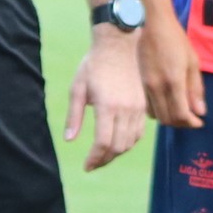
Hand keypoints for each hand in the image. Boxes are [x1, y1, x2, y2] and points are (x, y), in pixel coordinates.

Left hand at [65, 33, 147, 167]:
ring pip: (130, 142)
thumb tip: (69, 140)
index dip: (94, 159)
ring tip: (102, 156)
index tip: (86, 166)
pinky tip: (116, 143)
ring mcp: (137, 108)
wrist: (119, 46)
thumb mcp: (77, 88)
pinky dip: (128, 143)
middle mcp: (125, 109)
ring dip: (116, 153)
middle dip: (104, 160)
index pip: (103, 142)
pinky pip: (139, 133)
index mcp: (107, 106)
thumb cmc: (94, 65)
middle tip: (92, 164)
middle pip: (118, 147)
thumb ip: (74, 116)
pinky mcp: (143, 105)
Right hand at [138, 8, 203, 127]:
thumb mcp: (193, 62)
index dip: (191, 123)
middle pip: (168, 119)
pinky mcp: (139, 83)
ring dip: (169, 118)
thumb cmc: (177, 41)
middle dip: (181, 123)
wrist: (153, 26)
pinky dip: (158, 111)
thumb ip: (196, 89)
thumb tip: (200, 111)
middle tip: (191, 119)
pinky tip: (167, 103)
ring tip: (180, 112)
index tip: (199, 122)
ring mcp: (146, 86)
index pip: (181, 114)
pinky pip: (148, 106)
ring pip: (156, 115)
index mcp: (174, 81)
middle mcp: (157, 87)